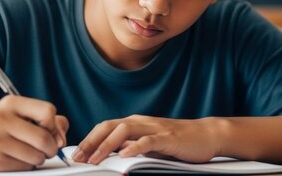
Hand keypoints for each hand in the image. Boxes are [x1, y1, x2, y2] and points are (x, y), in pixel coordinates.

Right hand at [0, 95, 68, 170]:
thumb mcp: (16, 114)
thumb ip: (44, 119)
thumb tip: (61, 137)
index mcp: (11, 103)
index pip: (48, 111)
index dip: (54, 126)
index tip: (50, 132)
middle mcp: (2, 118)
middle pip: (44, 138)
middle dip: (50, 148)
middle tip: (45, 150)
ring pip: (36, 156)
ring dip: (38, 159)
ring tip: (27, 154)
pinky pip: (24, 167)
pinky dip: (25, 166)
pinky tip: (14, 160)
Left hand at [72, 115, 222, 164]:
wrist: (207, 135)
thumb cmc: (178, 142)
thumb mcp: (150, 145)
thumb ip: (132, 148)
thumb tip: (111, 157)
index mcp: (135, 123)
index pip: (105, 127)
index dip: (88, 140)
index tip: (75, 154)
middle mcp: (141, 122)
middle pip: (109, 126)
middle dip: (91, 142)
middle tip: (77, 157)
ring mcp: (154, 128)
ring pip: (124, 131)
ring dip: (106, 145)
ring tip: (95, 159)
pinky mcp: (168, 138)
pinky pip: (148, 141)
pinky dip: (135, 147)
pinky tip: (125, 156)